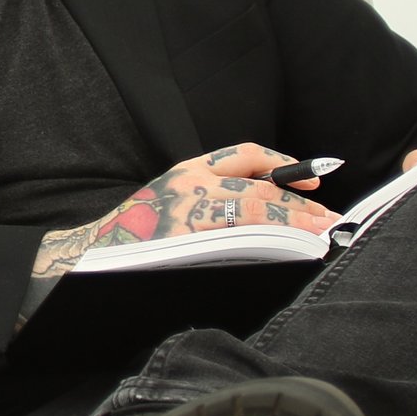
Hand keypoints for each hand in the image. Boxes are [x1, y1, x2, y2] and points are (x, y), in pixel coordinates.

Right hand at [32, 143, 339, 281]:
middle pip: (262, 187)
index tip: (312, 182)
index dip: (285, 165)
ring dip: (296, 223)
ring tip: (321, 236)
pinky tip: (293, 254)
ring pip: (258, 210)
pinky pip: (245, 237)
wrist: (87, 261)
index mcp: (187, 170)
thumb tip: (262, 215)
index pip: (247, 154)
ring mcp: (191, 212)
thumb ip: (206, 202)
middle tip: (329, 218)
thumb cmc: (129, 242)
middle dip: (301, 203)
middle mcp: (191, 183)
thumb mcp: (167, 204)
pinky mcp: (191, 239)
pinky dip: (275, 242)